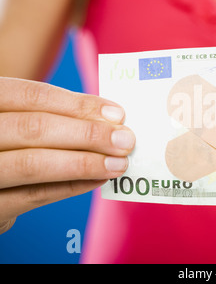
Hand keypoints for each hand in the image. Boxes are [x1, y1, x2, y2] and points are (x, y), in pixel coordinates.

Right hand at [0, 77, 135, 233]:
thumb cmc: (6, 145)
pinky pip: (32, 196)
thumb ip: (53, 115)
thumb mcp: (16, 119)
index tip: (117, 114)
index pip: (31, 96)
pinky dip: (70, 186)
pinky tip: (98, 179)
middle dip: (88, 134)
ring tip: (119, 163)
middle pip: (34, 128)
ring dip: (85, 162)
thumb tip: (110, 117)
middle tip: (126, 140)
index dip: (78, 105)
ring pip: (33, 163)